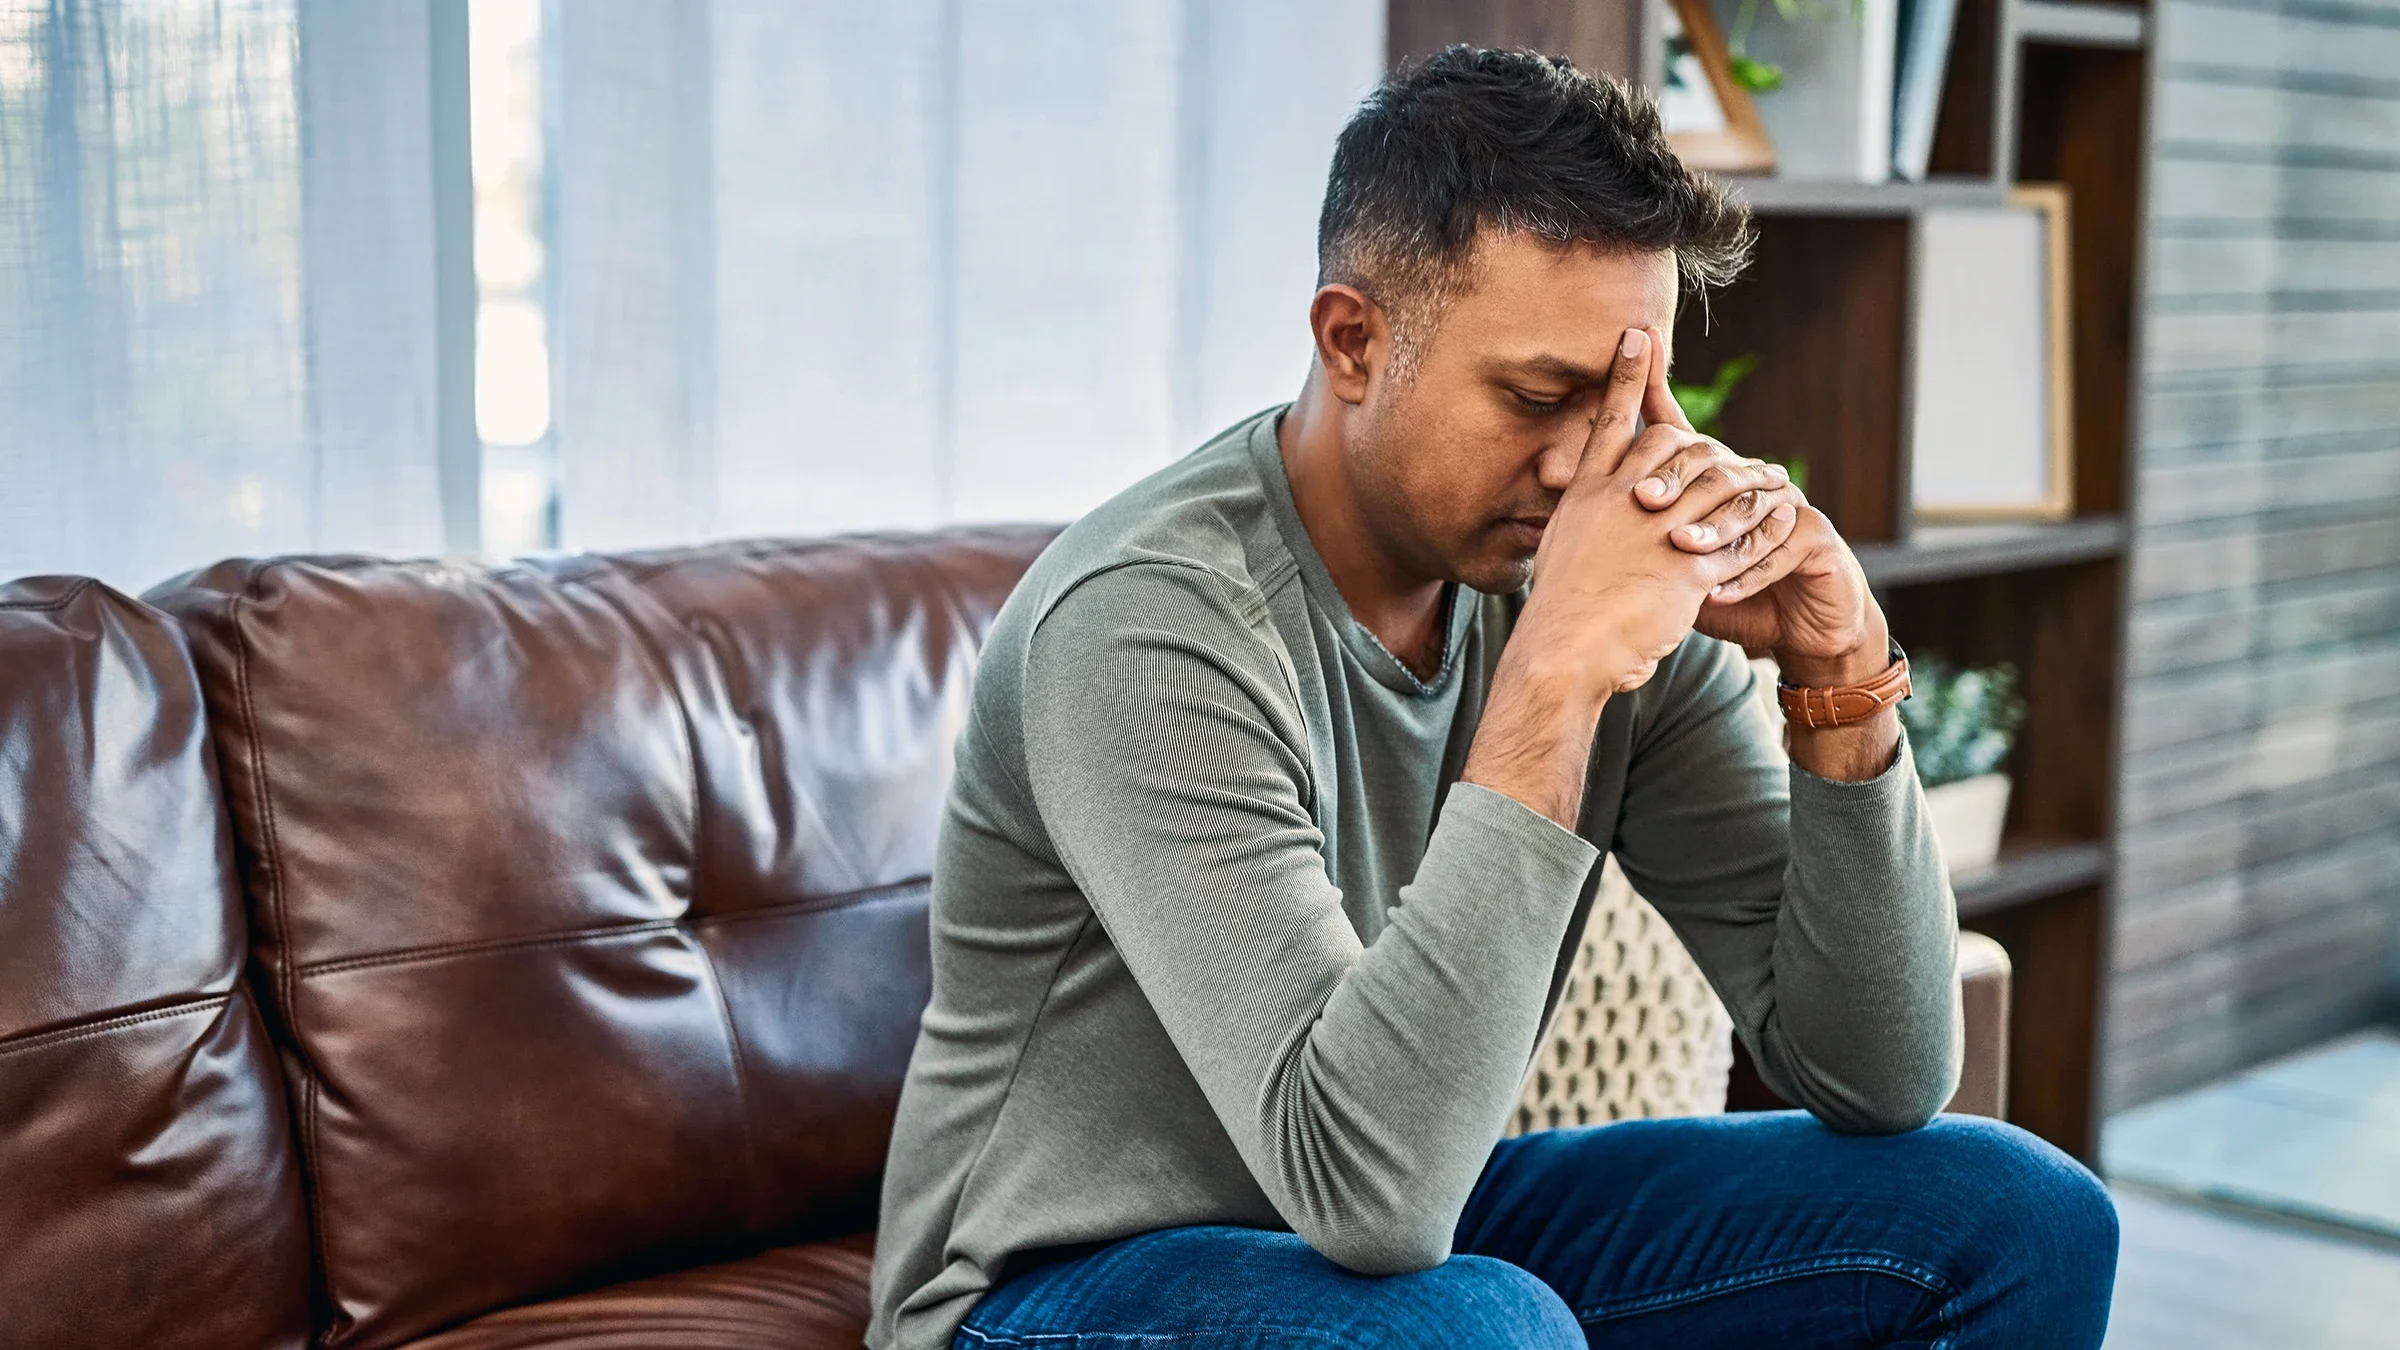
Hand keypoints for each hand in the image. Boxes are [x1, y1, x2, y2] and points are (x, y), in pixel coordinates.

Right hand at [1515, 328, 1801, 693]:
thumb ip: (1580, 518)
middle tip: (1740, 449)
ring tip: (1775, 477)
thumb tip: (1578, 503)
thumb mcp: (1560, 547)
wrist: (1564, 651)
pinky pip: (1736, 537)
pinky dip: (1763, 525)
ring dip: (1751, 477)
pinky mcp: (1687, 566)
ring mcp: (1656, 528)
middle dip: (1708, 439)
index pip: (1611, 420)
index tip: (1640, 335)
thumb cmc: (1558, 611)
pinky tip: (1785, 516)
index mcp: (1588, 493)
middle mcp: (1622, 499)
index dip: (1627, 376)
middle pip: (1674, 445)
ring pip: (1716, 486)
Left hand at [1625, 326, 1888, 686]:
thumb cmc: (1722, 595)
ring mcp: (1787, 503)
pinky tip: (1717, 591)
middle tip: (1644, 499)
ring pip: (1746, 505)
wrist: (1793, 631)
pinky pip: (1781, 546)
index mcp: (1710, 480)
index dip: (1650, 390)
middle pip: (1712, 462)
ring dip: (1711, 529)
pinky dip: (1747, 571)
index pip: (1676, 431)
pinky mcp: (1817, 537)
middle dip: (1677, 479)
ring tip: (1679, 548)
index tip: (1631, 356)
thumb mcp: (1670, 568)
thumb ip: (1636, 538)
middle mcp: (1749, 480)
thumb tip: (1570, 514)